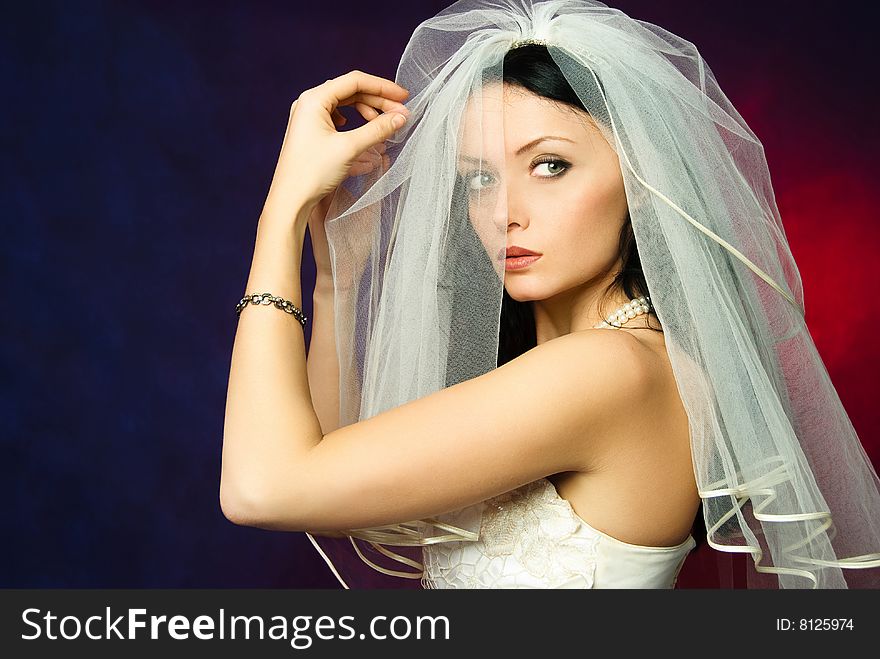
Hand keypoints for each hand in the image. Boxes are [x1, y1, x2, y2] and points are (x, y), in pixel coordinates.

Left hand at [264, 70, 409, 221]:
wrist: (290, 200)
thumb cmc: (311, 173)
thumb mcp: (349, 148)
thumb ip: (378, 129)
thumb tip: (401, 117)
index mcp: (314, 100)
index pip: (355, 81)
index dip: (383, 87)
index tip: (404, 97)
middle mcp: (309, 103)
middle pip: (351, 92)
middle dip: (378, 101)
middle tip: (400, 113)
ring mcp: (308, 117)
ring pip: (345, 105)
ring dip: (368, 111)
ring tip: (384, 124)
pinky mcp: (310, 132)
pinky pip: (337, 118)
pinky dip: (355, 122)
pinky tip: (361, 132)